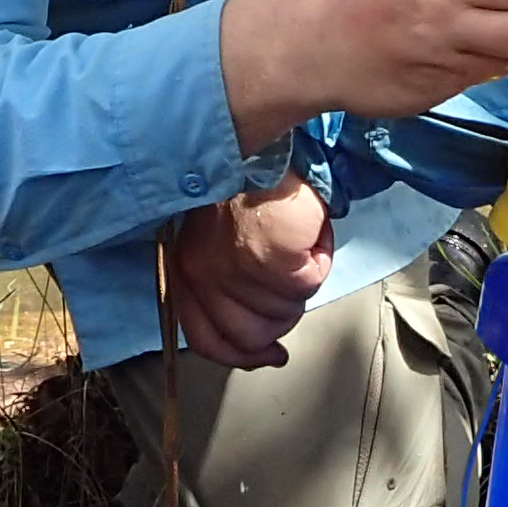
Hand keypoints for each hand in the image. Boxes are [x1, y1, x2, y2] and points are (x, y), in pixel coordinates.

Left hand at [173, 173, 333, 367]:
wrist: (268, 150)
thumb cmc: (252, 193)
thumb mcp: (227, 248)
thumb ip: (235, 298)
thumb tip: (269, 349)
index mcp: (188, 272)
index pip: (207, 339)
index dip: (243, 356)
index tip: (271, 355)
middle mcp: (202, 274)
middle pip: (250, 335)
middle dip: (282, 316)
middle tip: (291, 282)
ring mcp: (234, 268)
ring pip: (284, 312)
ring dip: (302, 286)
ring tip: (297, 246)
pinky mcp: (269, 256)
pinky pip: (307, 285)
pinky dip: (319, 261)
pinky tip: (310, 235)